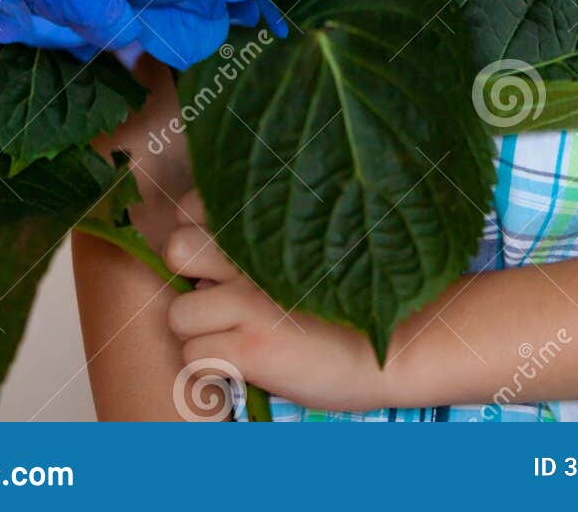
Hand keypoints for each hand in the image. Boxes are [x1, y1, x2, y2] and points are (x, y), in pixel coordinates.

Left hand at [162, 189, 394, 414]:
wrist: (400, 346)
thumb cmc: (352, 297)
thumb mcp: (311, 247)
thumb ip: (264, 236)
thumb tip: (203, 242)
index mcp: (271, 221)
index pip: (193, 207)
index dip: (198, 233)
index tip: (219, 256)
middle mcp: (254, 253)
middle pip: (177, 249)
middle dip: (191, 279)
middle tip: (222, 299)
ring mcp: (250, 300)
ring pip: (179, 313)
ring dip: (201, 331)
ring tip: (235, 337)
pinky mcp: (252, 347)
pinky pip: (193, 358)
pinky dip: (211, 369)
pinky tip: (241, 366)